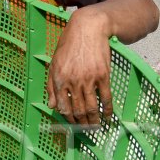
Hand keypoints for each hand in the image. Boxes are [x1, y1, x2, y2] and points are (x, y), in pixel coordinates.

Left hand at [45, 6, 112, 126]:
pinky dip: (108, 110)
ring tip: (96, 127)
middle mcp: (72, 82)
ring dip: (94, 121)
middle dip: (82, 124)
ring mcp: (88, 79)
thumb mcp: (54, 64)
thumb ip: (51, 86)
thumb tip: (51, 106)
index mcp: (58, 79)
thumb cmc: (69, 45)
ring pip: (91, 107)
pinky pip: (106, 98)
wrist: (88, 29)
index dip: (68, 119)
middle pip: (78, 110)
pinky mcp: (103, 75)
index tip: (72, 125)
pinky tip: (108, 116)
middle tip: (86, 130)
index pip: (62, 107)